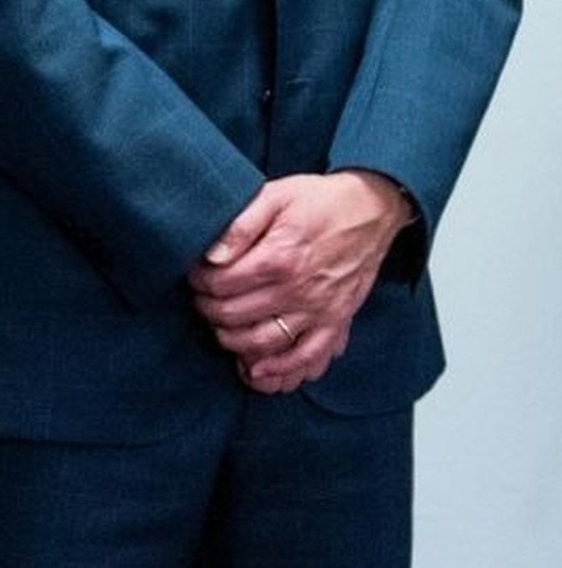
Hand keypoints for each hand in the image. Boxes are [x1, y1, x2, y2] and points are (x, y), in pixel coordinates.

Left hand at [191, 171, 411, 389]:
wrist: (371, 209)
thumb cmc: (320, 201)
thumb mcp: (273, 196)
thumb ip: (239, 226)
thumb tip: (212, 255)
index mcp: (279, 257)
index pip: (222, 283)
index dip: (199, 282)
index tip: (196, 276)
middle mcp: (300, 289)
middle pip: (236, 315)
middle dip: (209, 311)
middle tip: (202, 301)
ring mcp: (321, 309)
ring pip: (265, 342)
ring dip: (234, 342)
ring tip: (221, 328)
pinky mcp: (338, 321)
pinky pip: (310, 356)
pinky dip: (283, 370)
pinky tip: (259, 371)